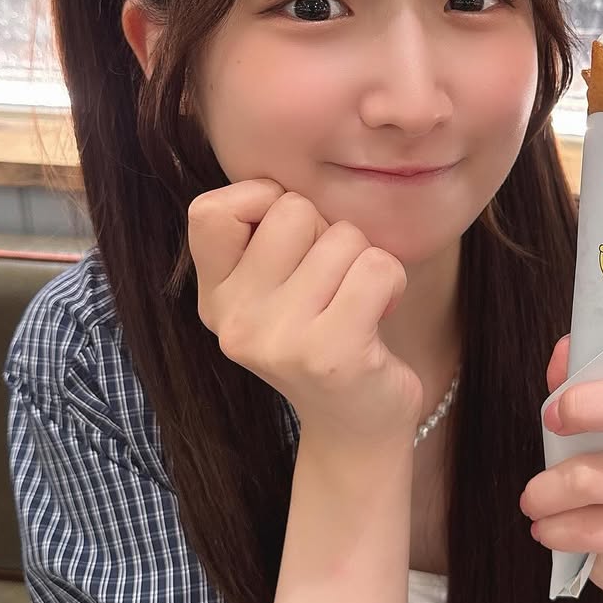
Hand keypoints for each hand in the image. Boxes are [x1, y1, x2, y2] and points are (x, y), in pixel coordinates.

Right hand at [187, 181, 423, 445]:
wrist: (355, 427)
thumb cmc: (324, 333)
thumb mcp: (274, 288)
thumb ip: (264, 233)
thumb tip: (281, 175)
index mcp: (214, 298)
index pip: (210, 211)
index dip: (261, 202)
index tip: (291, 240)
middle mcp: (235, 321)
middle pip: (292, 210)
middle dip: (327, 232)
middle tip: (332, 283)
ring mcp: (280, 340)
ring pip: (343, 236)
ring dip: (364, 260)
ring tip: (355, 303)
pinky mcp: (332, 353)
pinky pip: (377, 266)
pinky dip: (392, 281)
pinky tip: (378, 314)